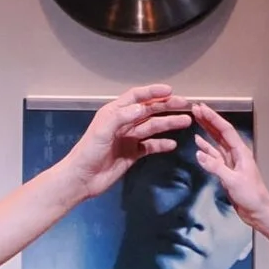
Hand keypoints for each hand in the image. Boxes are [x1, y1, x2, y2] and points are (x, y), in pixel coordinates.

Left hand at [55, 85, 194, 200]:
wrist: (82, 179)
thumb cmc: (88, 152)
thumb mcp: (103, 130)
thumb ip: (122, 117)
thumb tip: (143, 108)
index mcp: (114, 113)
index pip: (136, 97)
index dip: (153, 92)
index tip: (169, 90)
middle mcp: (123, 123)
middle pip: (148, 111)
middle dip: (166, 106)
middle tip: (185, 104)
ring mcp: (128, 139)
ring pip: (152, 127)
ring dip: (168, 124)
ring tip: (185, 121)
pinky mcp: (131, 154)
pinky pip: (150, 146)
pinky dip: (161, 145)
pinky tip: (172, 144)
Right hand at [191, 104, 268, 228]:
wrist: (258, 210)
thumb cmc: (251, 196)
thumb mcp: (233, 181)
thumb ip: (216, 167)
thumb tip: (199, 154)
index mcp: (240, 152)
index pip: (225, 130)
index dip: (212, 118)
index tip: (201, 109)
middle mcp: (236, 153)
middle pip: (220, 132)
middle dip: (208, 119)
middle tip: (196, 108)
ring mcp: (231, 161)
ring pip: (216, 141)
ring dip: (206, 130)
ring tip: (196, 119)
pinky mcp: (226, 170)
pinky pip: (214, 155)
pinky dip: (205, 148)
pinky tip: (198, 142)